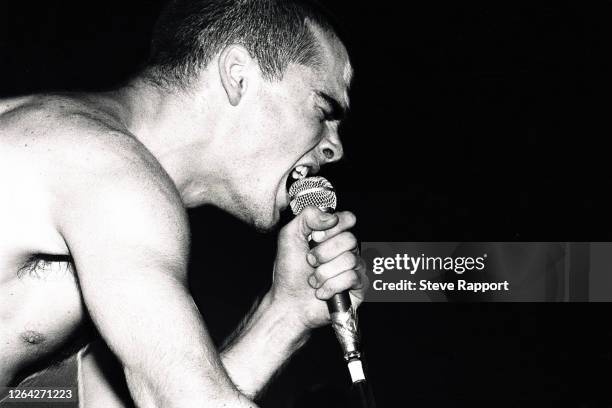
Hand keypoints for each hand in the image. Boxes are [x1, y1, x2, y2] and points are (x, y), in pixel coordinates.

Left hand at [269, 206, 367, 331]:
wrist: (288, 302)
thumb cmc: (289, 272)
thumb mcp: (290, 235)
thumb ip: (308, 216)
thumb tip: (331, 217)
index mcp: (334, 235)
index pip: (348, 219)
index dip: (331, 229)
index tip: (315, 239)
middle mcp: (347, 250)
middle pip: (350, 240)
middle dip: (323, 253)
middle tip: (310, 262)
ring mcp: (355, 268)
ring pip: (349, 260)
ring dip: (324, 273)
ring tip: (314, 280)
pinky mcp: (359, 288)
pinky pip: (352, 278)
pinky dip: (331, 286)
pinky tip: (322, 292)